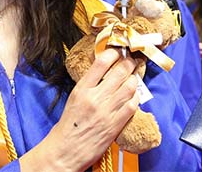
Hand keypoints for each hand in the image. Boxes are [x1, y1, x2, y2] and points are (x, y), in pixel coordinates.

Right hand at [19, 49, 139, 171]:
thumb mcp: (74, 98)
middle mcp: (95, 98)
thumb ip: (89, 85)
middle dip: (129, 63)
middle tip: (132, 59)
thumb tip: (105, 72)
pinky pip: (132, 105)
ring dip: (135, 79)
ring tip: (134, 76)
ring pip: (129, 87)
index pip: (101, 63)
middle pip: (119, 72)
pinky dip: (136, 98)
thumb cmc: (69, 125)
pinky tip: (134, 95)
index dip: (114, 53)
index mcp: (82, 89)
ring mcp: (106, 111)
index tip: (119, 50)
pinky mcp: (115, 125)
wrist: (65, 151)